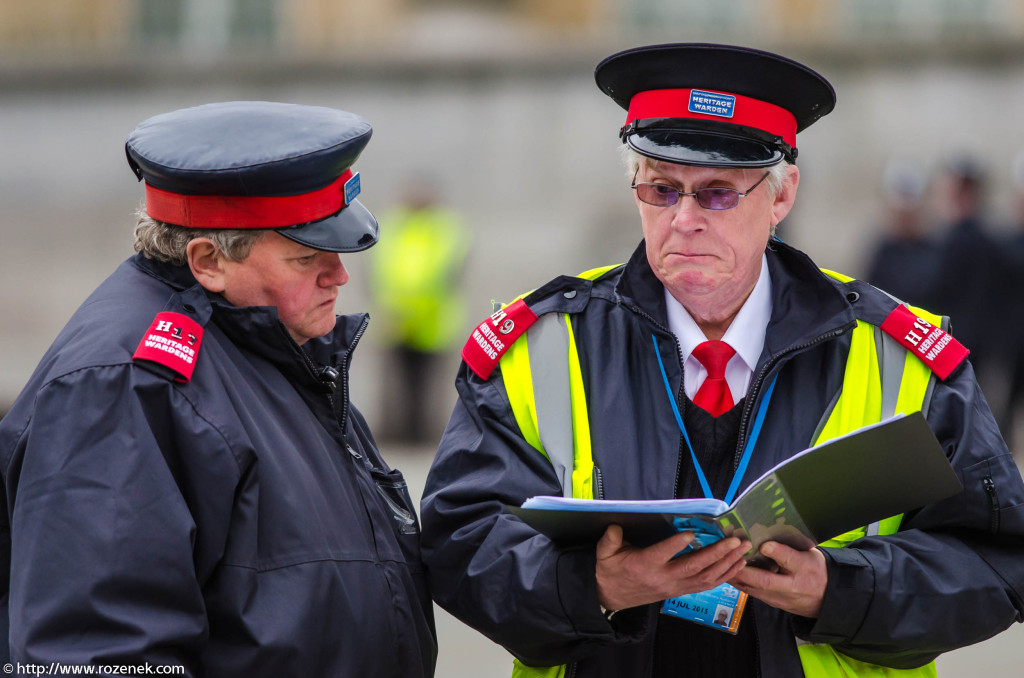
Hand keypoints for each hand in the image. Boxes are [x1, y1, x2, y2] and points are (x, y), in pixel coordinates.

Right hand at [595, 524, 749, 611]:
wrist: (613, 597)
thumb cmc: (611, 571)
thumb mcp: (605, 554)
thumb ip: (609, 539)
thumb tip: (614, 526)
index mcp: (644, 565)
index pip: (662, 554)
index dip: (675, 545)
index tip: (689, 533)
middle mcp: (664, 578)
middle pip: (693, 567)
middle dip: (716, 553)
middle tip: (734, 541)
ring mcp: (675, 586)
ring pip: (705, 577)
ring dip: (727, 564)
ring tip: (742, 550)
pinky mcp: (681, 590)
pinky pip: (707, 585)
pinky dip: (725, 576)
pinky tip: (738, 565)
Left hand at [730, 541, 826, 617]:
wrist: (825, 598)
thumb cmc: (816, 571)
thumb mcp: (809, 556)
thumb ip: (788, 551)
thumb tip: (765, 544)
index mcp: (801, 574)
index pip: (787, 562)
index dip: (774, 553)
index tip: (759, 544)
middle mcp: (788, 590)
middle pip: (762, 581)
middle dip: (742, 570)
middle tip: (727, 556)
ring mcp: (778, 599)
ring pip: (753, 589)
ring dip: (737, 578)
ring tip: (722, 564)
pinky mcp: (771, 602)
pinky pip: (753, 593)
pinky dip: (740, 583)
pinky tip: (730, 573)